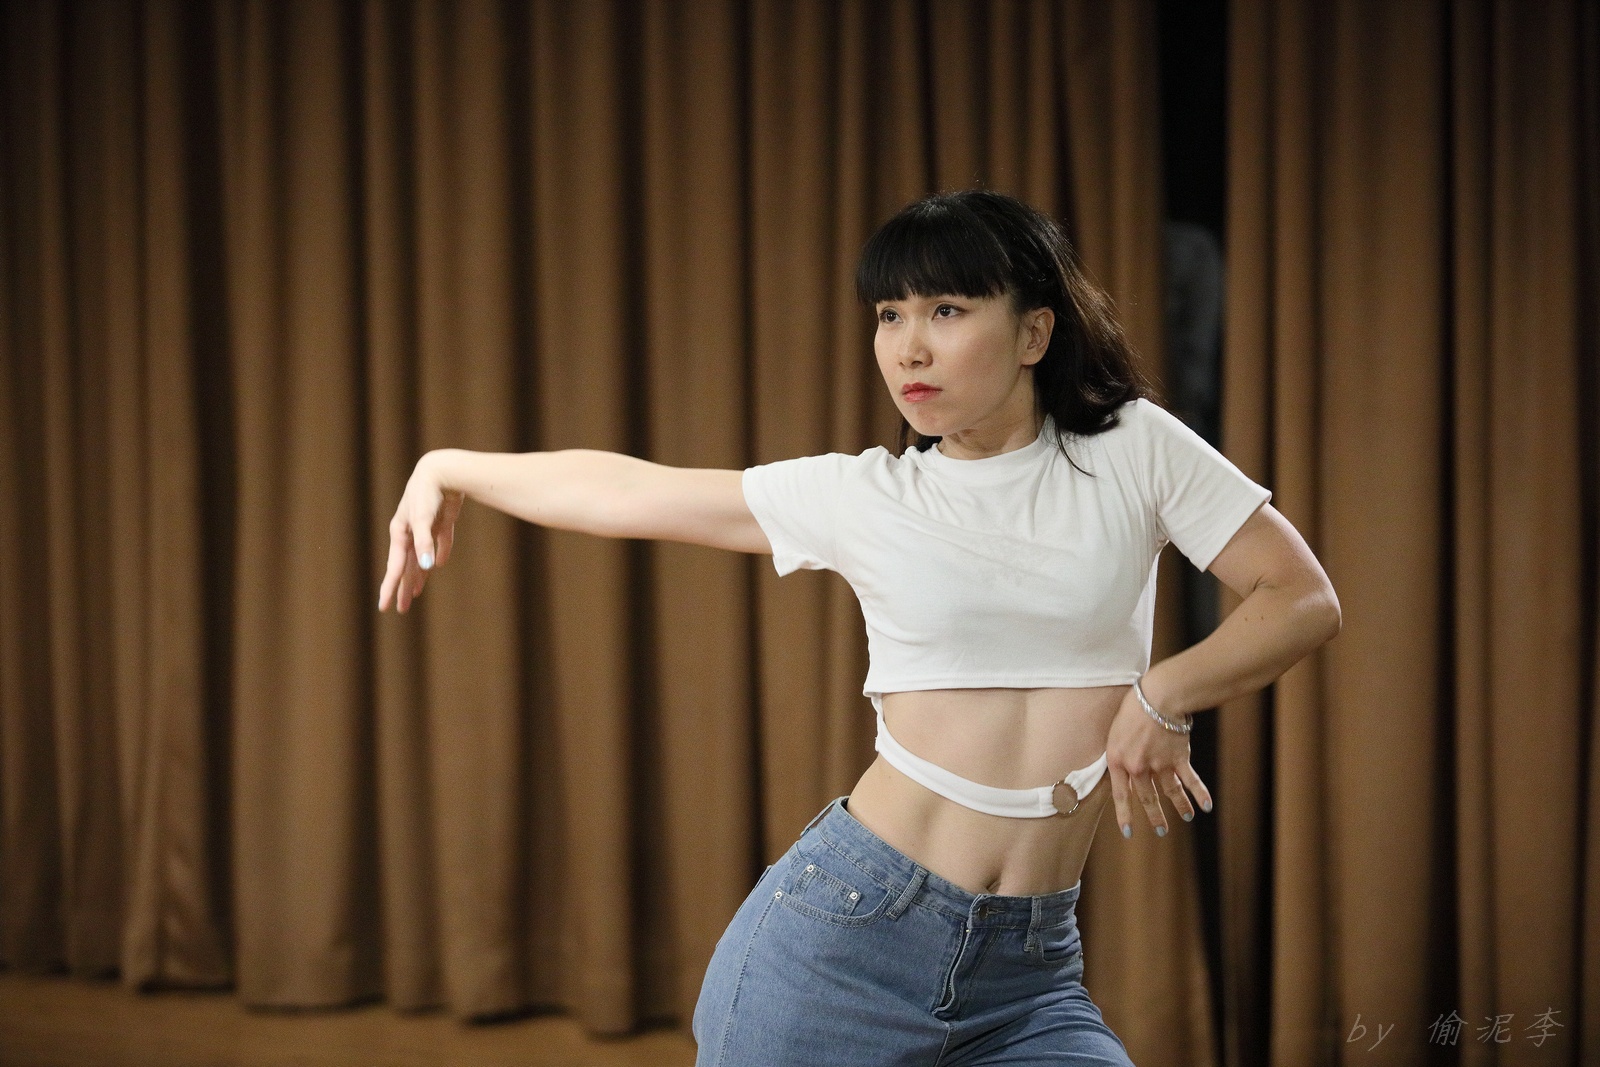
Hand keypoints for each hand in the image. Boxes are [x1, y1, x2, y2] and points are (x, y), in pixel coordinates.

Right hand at [378, 452, 465, 612]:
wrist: (442, 470)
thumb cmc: (427, 493)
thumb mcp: (423, 519)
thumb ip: (425, 543)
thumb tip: (428, 567)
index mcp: (400, 533)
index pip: (394, 567)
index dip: (390, 588)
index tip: (384, 607)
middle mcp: (410, 532)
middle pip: (405, 566)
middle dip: (403, 587)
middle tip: (401, 609)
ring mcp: (425, 527)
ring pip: (420, 557)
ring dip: (418, 574)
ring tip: (416, 591)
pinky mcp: (441, 521)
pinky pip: (439, 542)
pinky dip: (439, 553)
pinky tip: (439, 565)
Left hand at [1105, 684, 1212, 837]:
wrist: (1158, 697)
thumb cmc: (1133, 708)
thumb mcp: (1115, 731)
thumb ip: (1119, 753)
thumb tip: (1123, 770)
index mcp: (1118, 761)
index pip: (1120, 795)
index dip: (1125, 815)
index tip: (1129, 833)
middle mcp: (1138, 768)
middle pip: (1147, 798)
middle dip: (1154, 816)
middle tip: (1161, 831)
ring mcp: (1160, 764)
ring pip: (1170, 792)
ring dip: (1179, 806)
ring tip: (1185, 818)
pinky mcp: (1179, 758)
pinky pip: (1190, 780)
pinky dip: (1199, 793)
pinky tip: (1206, 806)